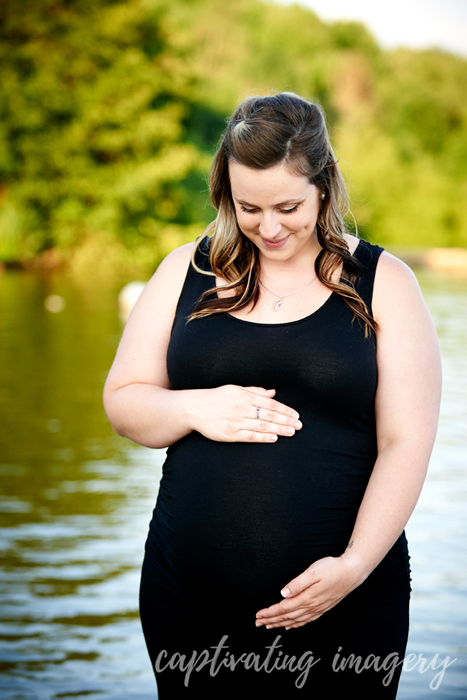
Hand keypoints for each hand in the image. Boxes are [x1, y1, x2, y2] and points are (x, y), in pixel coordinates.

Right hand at [187, 385, 301, 442]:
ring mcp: (236, 422)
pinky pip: (250, 436)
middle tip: (299, 425)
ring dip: (279, 430)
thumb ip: (255, 391)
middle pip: (269, 415)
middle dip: (286, 421)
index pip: (270, 403)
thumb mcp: (236, 389)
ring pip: (262, 426)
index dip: (285, 410)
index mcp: (245, 396)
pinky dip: (263, 438)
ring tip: (292, 432)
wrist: (194, 408)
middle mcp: (242, 408)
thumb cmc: (216, 397)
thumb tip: (273, 392)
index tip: (296, 415)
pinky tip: (274, 438)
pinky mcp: (230, 434)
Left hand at [255, 554, 367, 629]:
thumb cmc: (332, 568)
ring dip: (281, 624)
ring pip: (296, 620)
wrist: (353, 572)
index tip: (258, 615)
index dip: (270, 613)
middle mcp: (312, 606)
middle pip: (287, 617)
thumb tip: (283, 594)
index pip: (284, 608)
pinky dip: (296, 624)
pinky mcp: (323, 608)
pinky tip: (290, 626)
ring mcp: (318, 609)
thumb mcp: (313, 571)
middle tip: (258, 623)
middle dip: (271, 620)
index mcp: (307, 597)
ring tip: (269, 626)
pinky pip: (306, 620)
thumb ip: (297, 584)